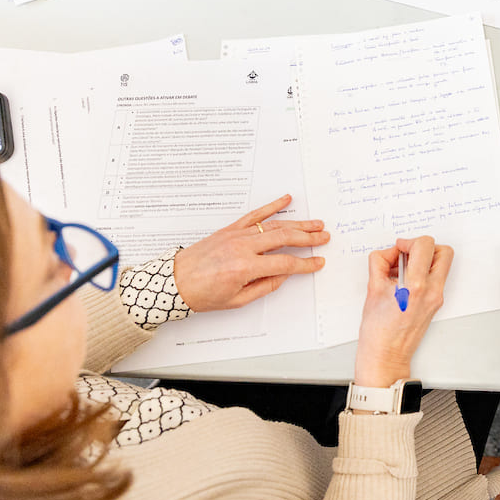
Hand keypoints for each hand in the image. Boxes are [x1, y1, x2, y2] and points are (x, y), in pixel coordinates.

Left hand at [172, 194, 328, 311]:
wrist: (174, 281)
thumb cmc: (202, 294)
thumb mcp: (237, 300)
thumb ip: (264, 286)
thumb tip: (283, 275)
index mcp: (245, 267)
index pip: (285, 263)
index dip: (305, 263)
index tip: (318, 262)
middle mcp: (243, 247)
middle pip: (284, 238)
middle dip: (308, 238)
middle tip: (324, 237)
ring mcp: (236, 235)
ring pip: (274, 225)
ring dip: (297, 224)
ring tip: (315, 224)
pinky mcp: (230, 229)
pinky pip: (255, 214)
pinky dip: (272, 206)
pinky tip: (286, 200)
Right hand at [353, 236, 451, 387]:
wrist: (386, 356)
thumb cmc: (378, 331)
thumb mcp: (372, 289)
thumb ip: (380, 262)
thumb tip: (388, 252)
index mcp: (416, 286)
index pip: (424, 246)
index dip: (408, 241)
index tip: (397, 249)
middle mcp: (432, 291)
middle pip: (443, 252)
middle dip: (424, 247)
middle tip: (405, 255)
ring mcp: (437, 298)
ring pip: (440, 264)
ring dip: (423, 259)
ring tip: (402, 270)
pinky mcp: (436, 303)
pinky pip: (434, 277)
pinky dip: (422, 272)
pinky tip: (403, 281)